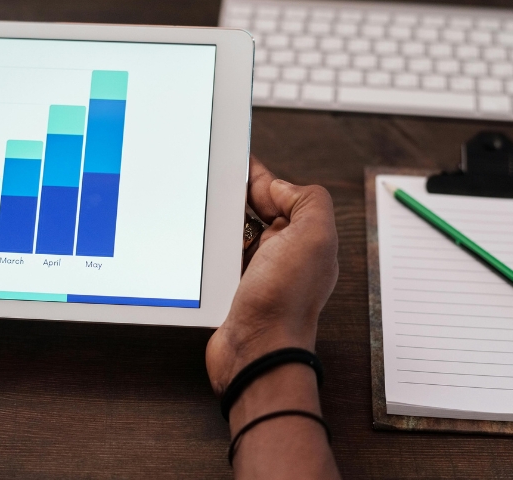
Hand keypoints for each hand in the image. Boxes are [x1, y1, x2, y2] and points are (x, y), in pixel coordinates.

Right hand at [206, 155, 338, 394]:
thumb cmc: (285, 302)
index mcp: (306, 237)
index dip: (260, 177)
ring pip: (235, 232)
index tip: (236, 160)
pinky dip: (209, 247)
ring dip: (220, 220)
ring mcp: (257, 272)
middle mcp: (284, 254)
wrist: (255, 351)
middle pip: (256, 211)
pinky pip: (219, 257)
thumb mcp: (314, 236)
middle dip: (236, 195)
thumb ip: (307, 201)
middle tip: (212, 179)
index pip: (282, 194)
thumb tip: (279, 187)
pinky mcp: (232, 289)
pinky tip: (198, 239)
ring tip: (202, 205)